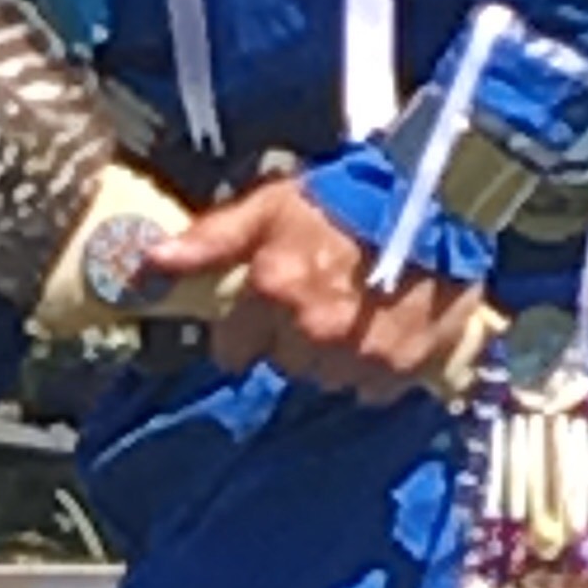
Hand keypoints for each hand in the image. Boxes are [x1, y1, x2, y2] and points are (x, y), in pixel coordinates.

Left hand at [143, 182, 491, 403]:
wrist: (437, 197)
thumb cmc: (346, 198)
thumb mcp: (269, 206)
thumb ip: (210, 240)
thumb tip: (150, 262)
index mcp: (273, 290)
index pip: (232, 352)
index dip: (246, 333)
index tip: (265, 315)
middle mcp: (312, 329)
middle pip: (283, 366)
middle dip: (294, 340)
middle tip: (319, 303)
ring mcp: (359, 352)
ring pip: (327, 379)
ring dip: (335, 356)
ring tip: (354, 314)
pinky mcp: (403, 365)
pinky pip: (374, 389)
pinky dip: (376, 368)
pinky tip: (383, 330)